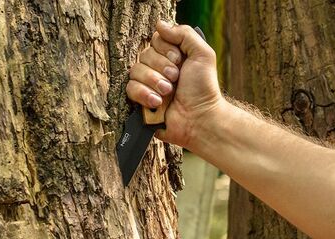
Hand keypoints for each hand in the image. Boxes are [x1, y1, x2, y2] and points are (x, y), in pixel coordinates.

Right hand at [126, 21, 224, 148]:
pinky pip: (130, 89)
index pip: (155, 40)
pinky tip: (157, 102)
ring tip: (168, 92)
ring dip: (154, 81)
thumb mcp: (202, 54)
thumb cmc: (204, 89)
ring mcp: (148, 85)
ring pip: (135, 71)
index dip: (165, 49)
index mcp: (172, 57)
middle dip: (161, 67)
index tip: (179, 60)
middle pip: (144, 54)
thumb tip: (160, 25)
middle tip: (176, 79)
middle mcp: (158, 69)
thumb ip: (184, 34)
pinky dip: (144, 94)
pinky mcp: (141, 101)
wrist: (200, 118)